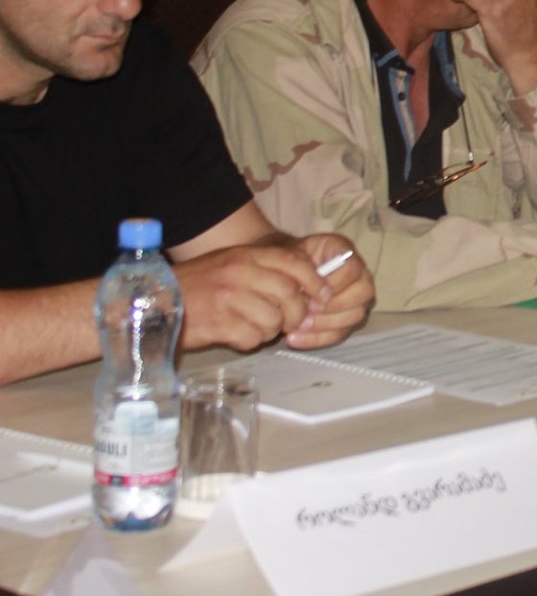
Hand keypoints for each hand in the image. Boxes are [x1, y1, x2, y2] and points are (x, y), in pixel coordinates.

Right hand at [175, 243, 325, 352]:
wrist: (154, 300)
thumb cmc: (197, 283)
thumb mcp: (231, 261)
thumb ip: (266, 267)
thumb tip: (306, 283)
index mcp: (246, 255)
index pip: (295, 263)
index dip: (315, 281)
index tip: (323, 296)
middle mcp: (240, 274)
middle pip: (290, 295)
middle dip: (297, 313)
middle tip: (291, 321)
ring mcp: (229, 299)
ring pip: (274, 320)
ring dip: (271, 329)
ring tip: (256, 325)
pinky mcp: (219, 325)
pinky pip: (254, 338)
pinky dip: (251, 340)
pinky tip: (238, 334)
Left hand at [284, 234, 373, 349]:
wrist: (283, 274)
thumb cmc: (289, 262)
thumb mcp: (292, 254)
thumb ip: (301, 265)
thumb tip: (308, 286)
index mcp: (346, 253)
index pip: (354, 267)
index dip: (335, 282)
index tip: (312, 292)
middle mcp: (359, 275)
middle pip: (363, 293)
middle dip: (333, 305)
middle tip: (307, 310)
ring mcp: (356, 298)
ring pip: (355, 315)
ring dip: (325, 324)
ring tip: (299, 325)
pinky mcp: (346, 319)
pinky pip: (340, 333)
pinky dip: (317, 338)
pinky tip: (295, 338)